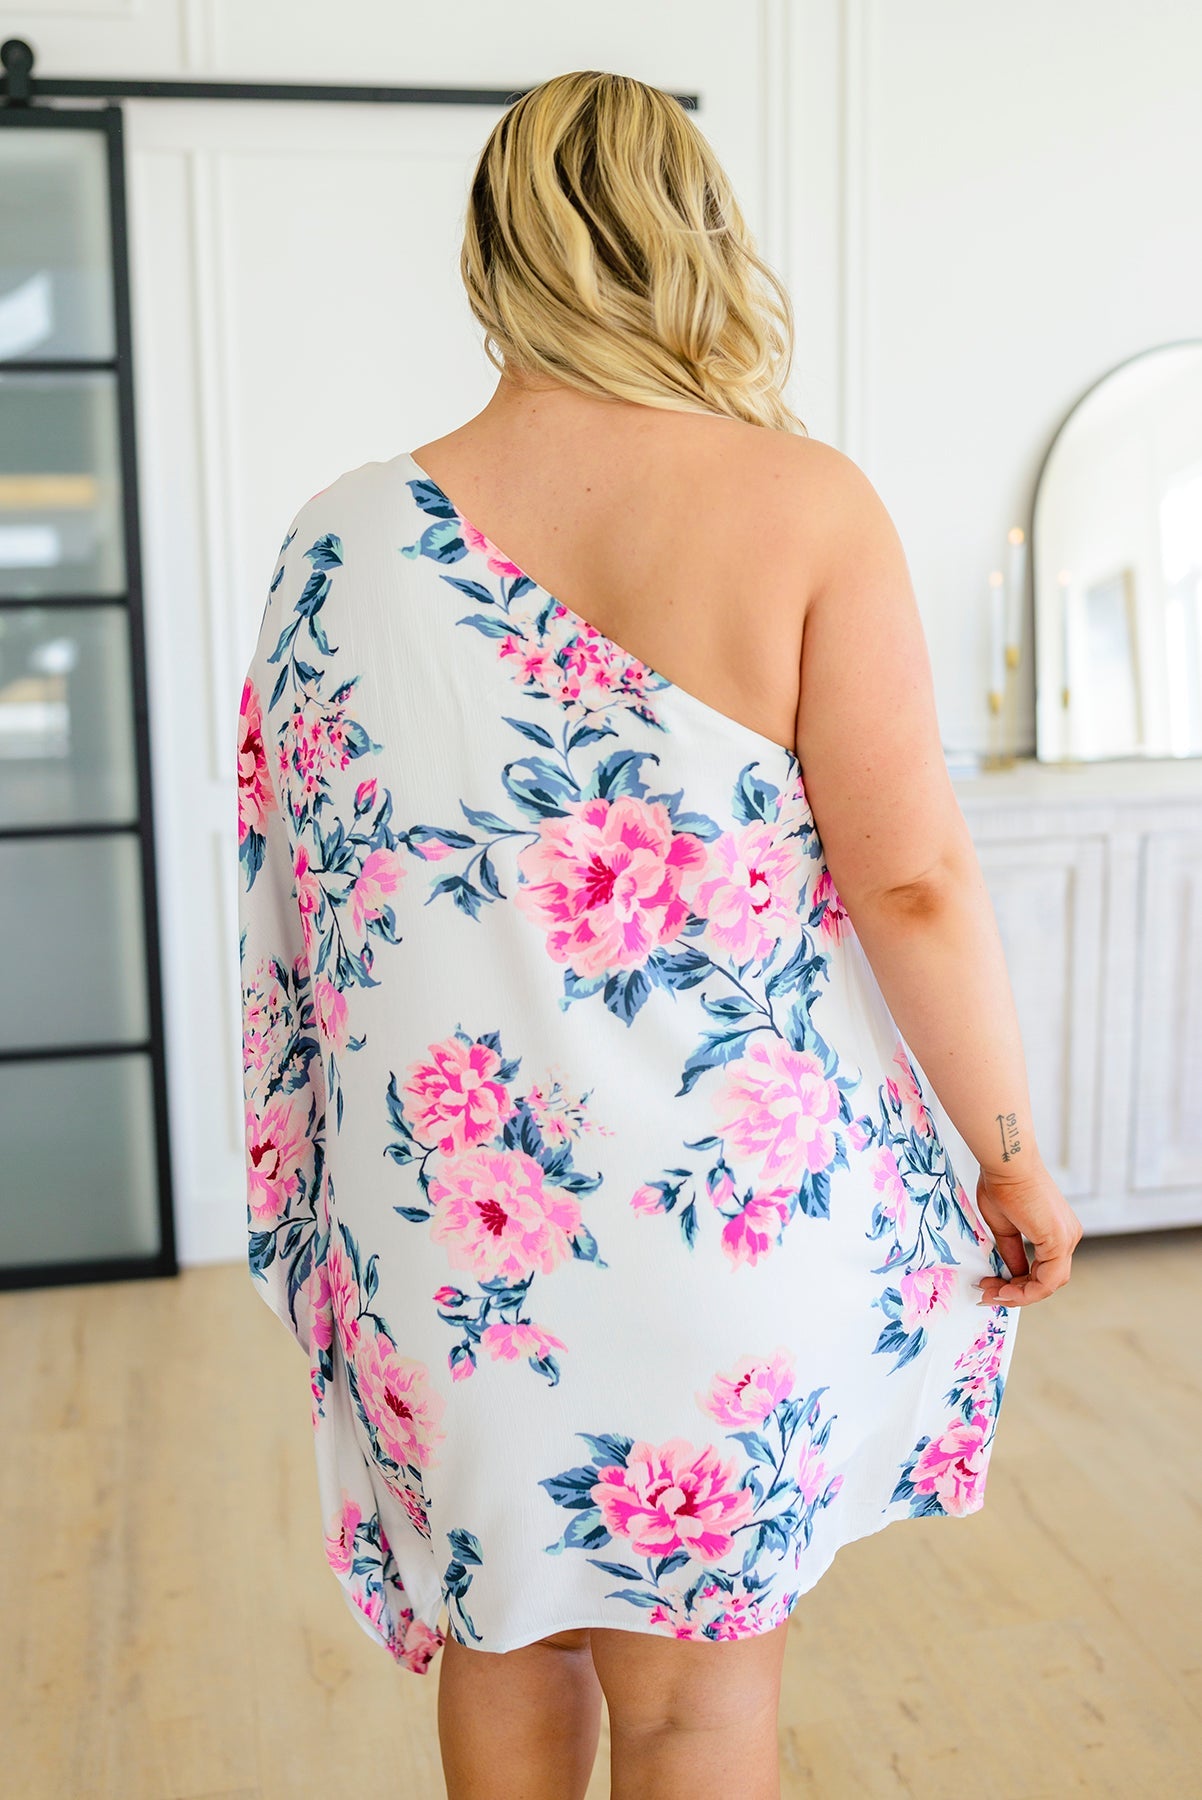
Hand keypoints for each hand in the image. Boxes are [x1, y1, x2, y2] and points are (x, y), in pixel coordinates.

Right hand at [972, 1156, 1082, 1307]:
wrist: (1006, 1163)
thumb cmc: (1002, 1183)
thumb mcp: (1004, 1227)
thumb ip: (1011, 1253)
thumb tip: (1009, 1276)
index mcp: (1058, 1232)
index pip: (1043, 1271)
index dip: (1017, 1286)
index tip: (990, 1287)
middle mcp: (1068, 1237)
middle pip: (1047, 1281)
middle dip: (1017, 1293)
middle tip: (987, 1293)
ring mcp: (1067, 1240)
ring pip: (1048, 1284)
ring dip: (1019, 1295)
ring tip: (991, 1292)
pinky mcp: (1059, 1242)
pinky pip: (1047, 1280)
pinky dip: (1025, 1291)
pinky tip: (1003, 1289)